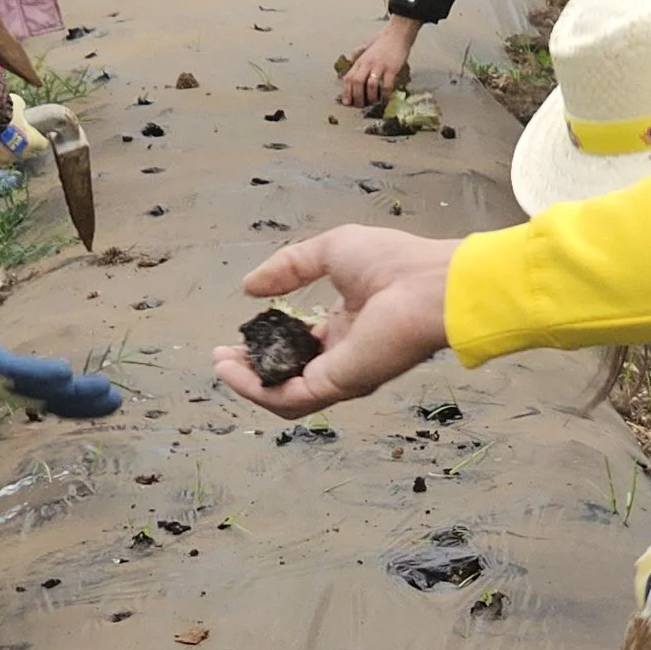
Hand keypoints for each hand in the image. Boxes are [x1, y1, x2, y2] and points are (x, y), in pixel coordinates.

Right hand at [0, 292, 120, 417]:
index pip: (15, 374)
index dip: (39, 374)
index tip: (66, 372)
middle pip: (42, 394)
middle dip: (74, 395)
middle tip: (109, 392)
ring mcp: (10, 392)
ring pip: (50, 403)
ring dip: (82, 405)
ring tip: (116, 401)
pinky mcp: (18, 390)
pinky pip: (51, 402)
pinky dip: (77, 406)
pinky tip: (105, 403)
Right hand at [211, 228, 453, 415]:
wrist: (430, 284)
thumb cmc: (396, 262)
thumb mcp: (330, 251)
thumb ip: (289, 267)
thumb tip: (250, 286)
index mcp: (348, 327)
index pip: (300, 347)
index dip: (267, 344)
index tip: (238, 336)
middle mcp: (344, 357)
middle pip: (288, 377)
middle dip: (251, 370)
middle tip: (222, 357)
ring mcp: (342, 375)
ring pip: (284, 396)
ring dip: (248, 385)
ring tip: (220, 365)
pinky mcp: (339, 384)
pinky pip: (289, 398)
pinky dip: (256, 390)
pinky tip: (231, 371)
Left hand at [339, 16, 419, 108]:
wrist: (398, 33)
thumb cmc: (383, 39)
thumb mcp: (366, 45)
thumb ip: (357, 53)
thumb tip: (349, 58)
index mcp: (360, 60)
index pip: (348, 78)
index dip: (346, 92)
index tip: (347, 102)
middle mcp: (367, 63)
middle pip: (356, 83)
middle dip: (357, 97)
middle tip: (361, 105)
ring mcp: (379, 66)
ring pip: (370, 85)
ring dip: (371, 97)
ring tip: (373, 102)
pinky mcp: (391, 68)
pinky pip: (386, 85)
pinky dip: (385, 94)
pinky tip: (385, 98)